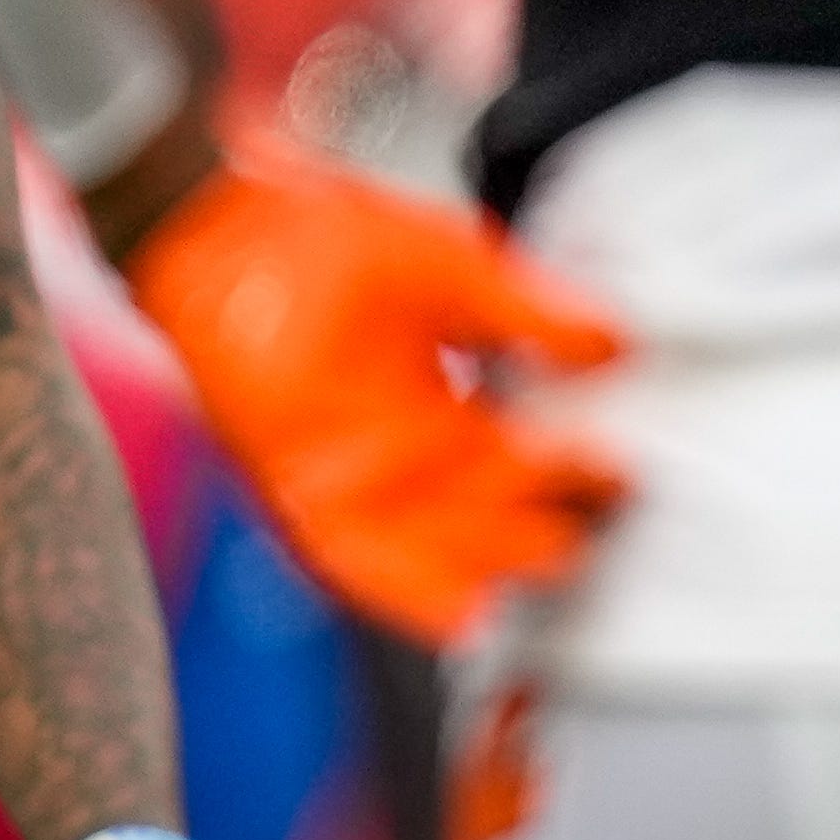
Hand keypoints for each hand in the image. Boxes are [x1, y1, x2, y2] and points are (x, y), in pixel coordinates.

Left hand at [117, 132, 626, 644]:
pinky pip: (360, 561)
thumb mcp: (449, 262)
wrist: (221, 225)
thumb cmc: (321, 231)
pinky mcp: (298, 490)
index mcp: (445, 404)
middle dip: (545, 530)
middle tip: (586, 526)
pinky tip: (462, 614)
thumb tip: (609, 339)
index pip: (528, 461)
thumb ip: (527, 309)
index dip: (573, 471)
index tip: (618, 468)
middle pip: (493, 518)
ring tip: (544, 569)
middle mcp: (404, 451)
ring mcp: (352, 476)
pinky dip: (410, 592)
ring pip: (440, 548)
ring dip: (493, 565)